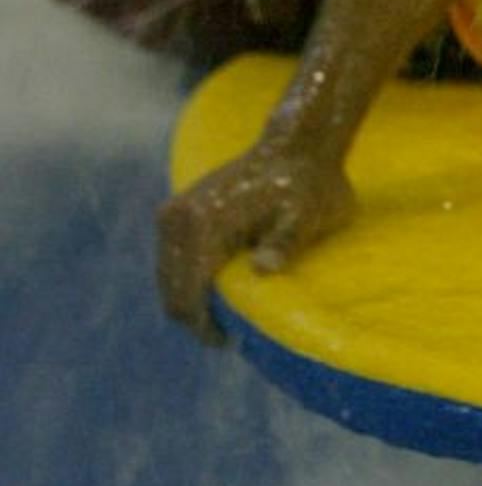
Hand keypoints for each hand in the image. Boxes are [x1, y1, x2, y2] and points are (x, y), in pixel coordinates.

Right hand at [156, 142, 357, 342]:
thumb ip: (285, 241)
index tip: (228, 342)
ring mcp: (173, 212)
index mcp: (203, 223)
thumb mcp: (307, 215)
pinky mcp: (178, 209)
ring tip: (225, 317)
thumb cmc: (308, 183)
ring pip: (168, 276)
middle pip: (170, 289)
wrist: (295, 144)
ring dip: (190, 298)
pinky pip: (173, 258)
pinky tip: (218, 290)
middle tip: (229, 336)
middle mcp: (177, 218)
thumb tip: (262, 268)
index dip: (202, 326)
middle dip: (195, 317)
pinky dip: (189, 278)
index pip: (186, 293)